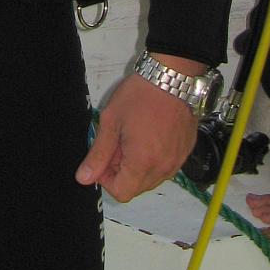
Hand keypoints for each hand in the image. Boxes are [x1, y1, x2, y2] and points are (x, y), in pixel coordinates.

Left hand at [75, 62, 199, 202]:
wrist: (172, 77)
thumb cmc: (140, 95)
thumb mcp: (111, 121)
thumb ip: (98, 153)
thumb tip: (84, 177)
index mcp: (142, 162)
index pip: (121, 192)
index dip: (106, 180)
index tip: (103, 159)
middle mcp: (163, 168)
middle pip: (137, 187)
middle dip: (122, 172)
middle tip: (117, 144)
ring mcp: (177, 161)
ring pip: (152, 178)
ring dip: (138, 167)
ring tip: (132, 138)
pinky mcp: (186, 151)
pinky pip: (166, 166)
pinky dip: (154, 159)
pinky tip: (149, 135)